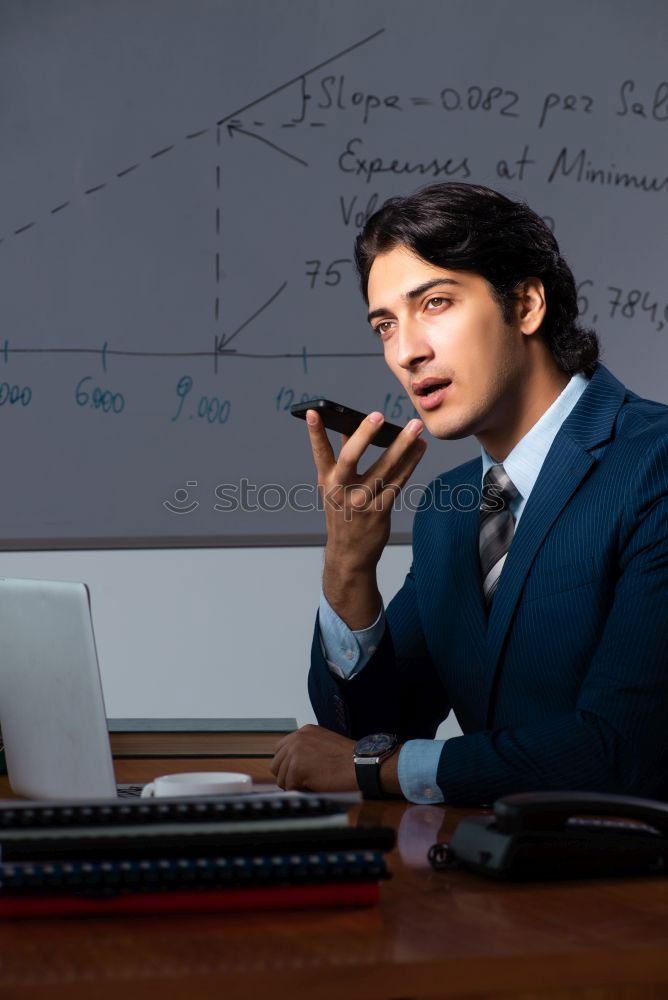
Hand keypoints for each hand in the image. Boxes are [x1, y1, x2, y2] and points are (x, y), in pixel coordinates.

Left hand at [269, 725, 357, 792]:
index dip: (288, 765)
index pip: (281, 750)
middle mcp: (297, 738)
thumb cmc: (349, 759)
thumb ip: (307, 750)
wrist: (360, 765)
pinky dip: (300, 791)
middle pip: (276, 764)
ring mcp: (295, 752)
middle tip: (304, 782)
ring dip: (294, 785)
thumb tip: (292, 766)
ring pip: (281, 778)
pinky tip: (315, 786)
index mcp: (304, 731)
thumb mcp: (325, 744)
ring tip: (313, 783)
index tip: (297, 773)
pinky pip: (289, 786)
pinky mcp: (296, 768)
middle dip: (287, 776)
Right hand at [305, 408, 426, 573]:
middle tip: (378, 415)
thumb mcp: (335, 488)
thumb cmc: (343, 513)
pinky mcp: (380, 510)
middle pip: (351, 458)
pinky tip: (420, 449)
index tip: (313, 411)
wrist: (349, 553)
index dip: (315, 432)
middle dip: (364, 435)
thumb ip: (344, 458)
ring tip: (415, 427)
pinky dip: (410, 463)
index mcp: (327, 481)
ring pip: (384, 468)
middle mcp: (341, 490)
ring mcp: (361, 501)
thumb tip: (352, 429)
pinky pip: (398, 482)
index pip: (319, 453)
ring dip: (402, 446)